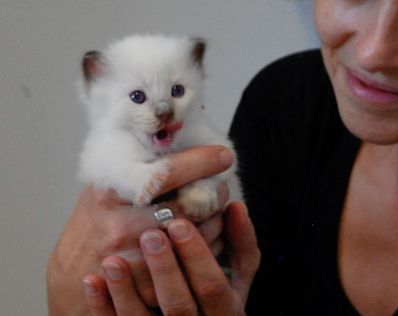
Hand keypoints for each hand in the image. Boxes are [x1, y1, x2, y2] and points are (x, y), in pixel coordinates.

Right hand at [47, 146, 232, 315]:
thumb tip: (176, 136)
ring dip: (215, 222)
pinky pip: (192, 264)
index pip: (165, 172)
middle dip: (214, 195)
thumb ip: (133, 164)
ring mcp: (134, 258)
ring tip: (214, 210)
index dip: (200, 162)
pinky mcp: (147, 282)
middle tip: (221, 187)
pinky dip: (207, 248)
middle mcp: (120, 225)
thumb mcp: (105, 182)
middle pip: (187, 208)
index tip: (223, 155)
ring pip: (195, 238)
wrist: (77, 264)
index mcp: (110, 191)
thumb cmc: (97, 217)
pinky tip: (205, 236)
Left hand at [84, 201, 260, 314]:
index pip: (212, 285)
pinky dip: (102, 305)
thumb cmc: (216, 289)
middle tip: (150, 235)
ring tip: (112, 260)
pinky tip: (92, 281)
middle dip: (164, 270)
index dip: (197, 256)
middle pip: (178, 305)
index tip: (179, 223)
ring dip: (125, 291)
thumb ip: (241, 240)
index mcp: (223, 307)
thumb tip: (237, 206)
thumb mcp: (239, 269)